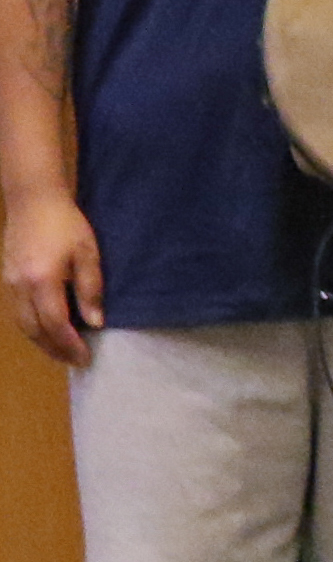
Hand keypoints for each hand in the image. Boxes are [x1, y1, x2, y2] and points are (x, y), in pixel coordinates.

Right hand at [3, 191, 97, 367]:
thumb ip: (90, 289)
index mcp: (42, 281)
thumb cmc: (66, 224)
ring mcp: (9, 282)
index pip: (54, 323)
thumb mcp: (88, 254)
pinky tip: (46, 330)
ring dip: (41, 342)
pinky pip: (17, 312)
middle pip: (34, 329)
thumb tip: (95, 322)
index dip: (69, 344)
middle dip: (54, 349)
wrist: (32, 200)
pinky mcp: (6, 278)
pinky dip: (32, 327)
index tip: (85, 358)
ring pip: (22, 323)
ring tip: (62, 352)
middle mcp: (20, 286)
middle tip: (75, 361)